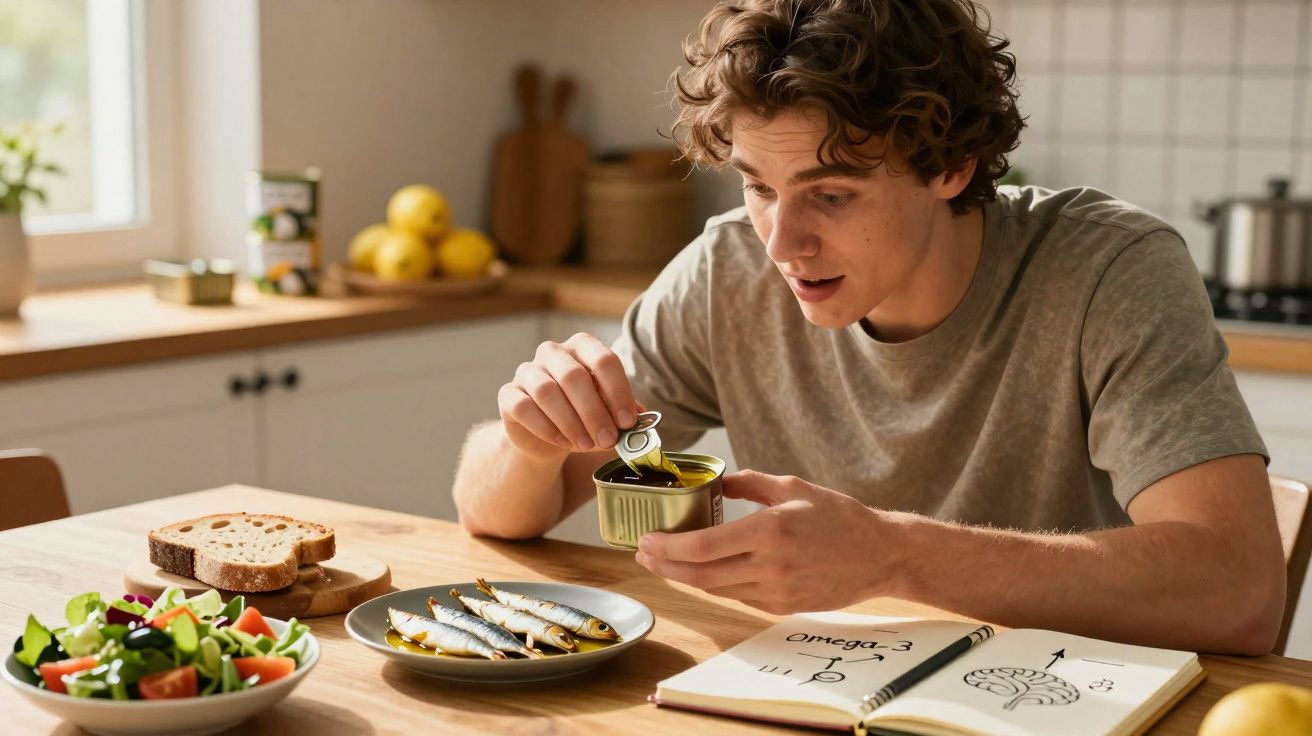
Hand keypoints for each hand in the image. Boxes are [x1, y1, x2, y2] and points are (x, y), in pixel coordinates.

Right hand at [498, 332, 641, 461]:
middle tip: (608, 439)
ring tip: (586, 445)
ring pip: (546, 391)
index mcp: (582, 347)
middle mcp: (553, 352)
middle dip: (594, 412)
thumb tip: (640, 420)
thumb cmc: (584, 417)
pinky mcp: (508, 394)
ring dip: (571, 422)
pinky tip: (561, 442)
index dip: (618, 392)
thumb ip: (622, 412)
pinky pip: (523, 407)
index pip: (603, 360)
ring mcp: (527, 371)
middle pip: (574, 376)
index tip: (627, 422)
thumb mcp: (607, 412)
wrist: (548, 436)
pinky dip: (546, 427)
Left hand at [635, 470, 893, 613]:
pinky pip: (737, 598)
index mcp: (770, 531)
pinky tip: (700, 572)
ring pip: (715, 590)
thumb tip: (716, 482)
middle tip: (642, 555)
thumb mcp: (794, 486)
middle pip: (700, 577)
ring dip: (684, 578)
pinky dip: (713, 585)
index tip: (645, 540)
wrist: (881, 556)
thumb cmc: (840, 517)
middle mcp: (770, 566)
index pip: (704, 547)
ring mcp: (776, 592)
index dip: (668, 548)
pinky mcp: (782, 607)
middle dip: (664, 567)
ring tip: (663, 561)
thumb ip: (750, 484)